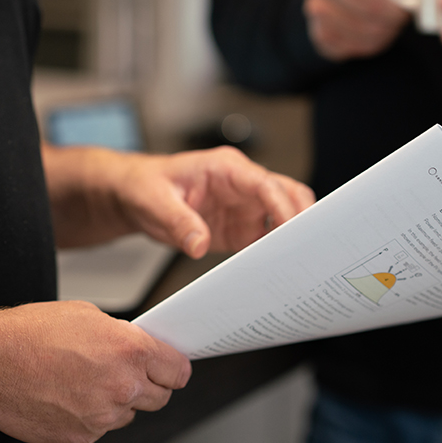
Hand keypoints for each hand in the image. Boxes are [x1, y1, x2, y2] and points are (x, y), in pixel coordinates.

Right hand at [0, 300, 190, 442]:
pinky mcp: (81, 439)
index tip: (168, 367)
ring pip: (128, 415)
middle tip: (123, 371)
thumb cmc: (28, 333)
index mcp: (128, 350)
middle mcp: (121, 386)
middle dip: (148, 384)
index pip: (178, 371)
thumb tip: (136, 346)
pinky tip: (66, 396)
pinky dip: (89, 416)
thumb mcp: (85, 314)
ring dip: (116, 401)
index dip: (173, 367)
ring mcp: (101, 417)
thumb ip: (120, 334)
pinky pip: (99, 429)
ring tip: (83, 380)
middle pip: (160, 397)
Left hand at [104, 146, 313, 258]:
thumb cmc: (145, 186)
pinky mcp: (240, 229)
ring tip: (297, 268)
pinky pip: (267, 241)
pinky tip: (276, 274)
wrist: (134, 195)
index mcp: (226, 168)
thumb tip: (197, 244)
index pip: (265, 183)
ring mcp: (244, 208)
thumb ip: (178, 221)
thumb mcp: (155, 202)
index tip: (292, 229)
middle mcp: (242, 186)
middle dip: (303, 221)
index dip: (282, 205)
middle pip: (288, 196)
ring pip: (284, 219)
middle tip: (307, 252)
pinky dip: (275, 256)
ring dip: (292, 240)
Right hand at [303, 0, 414, 60]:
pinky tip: (377, 30)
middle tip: (407, 7)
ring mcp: (316, 9)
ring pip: (366, 26)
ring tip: (393, 19)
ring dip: (388, 27)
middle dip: (394, 8)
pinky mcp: (321, 35)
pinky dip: (375, 40)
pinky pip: (359, 45)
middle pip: (365, 0)